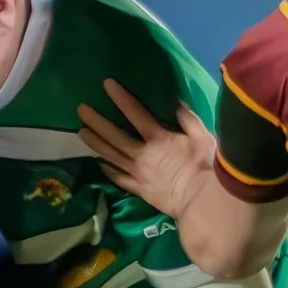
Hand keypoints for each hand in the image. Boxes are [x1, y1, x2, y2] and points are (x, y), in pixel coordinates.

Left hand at [77, 81, 216, 219]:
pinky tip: (99, 162)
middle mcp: (142, 154)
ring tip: (81, 132)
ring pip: (111, 156)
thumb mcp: (203, 137)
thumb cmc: (206, 168)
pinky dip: (107, 170)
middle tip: (81, 110)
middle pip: (114, 136)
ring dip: (95, 143)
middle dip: (97, 121)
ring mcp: (136, 173)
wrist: (201, 202)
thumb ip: (188, 119)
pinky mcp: (137, 189)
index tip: (107, 85)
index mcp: (158, 139)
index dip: (121, 98)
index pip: (135, 114)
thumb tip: (175, 102)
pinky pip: (118, 178)